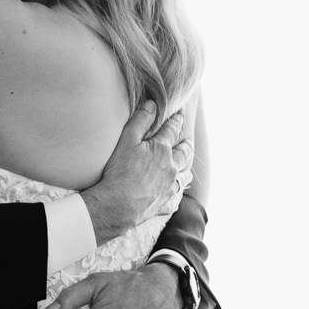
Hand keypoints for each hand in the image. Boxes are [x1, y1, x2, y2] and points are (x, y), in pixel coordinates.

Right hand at [80, 101, 192, 244]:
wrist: (119, 204)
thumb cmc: (120, 170)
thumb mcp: (127, 140)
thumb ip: (141, 120)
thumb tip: (152, 104)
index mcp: (162, 150)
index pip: (171, 131)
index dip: (175, 122)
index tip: (180, 116)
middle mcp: (171, 168)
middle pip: (183, 154)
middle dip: (186, 146)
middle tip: (189, 142)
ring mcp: (169, 187)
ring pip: (183, 178)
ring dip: (185, 172)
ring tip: (187, 171)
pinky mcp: (164, 204)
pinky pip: (175, 200)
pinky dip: (177, 197)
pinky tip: (175, 197)